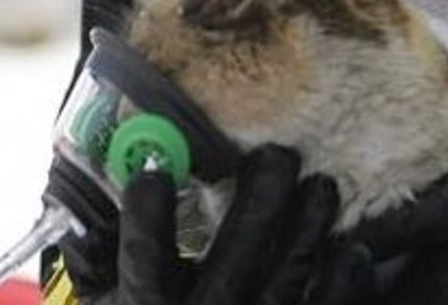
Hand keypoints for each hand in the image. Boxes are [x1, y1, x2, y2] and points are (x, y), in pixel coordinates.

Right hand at [111, 145, 371, 304]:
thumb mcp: (104, 304)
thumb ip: (99, 258)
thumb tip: (96, 192)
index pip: (143, 266)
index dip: (148, 222)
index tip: (156, 174)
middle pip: (232, 267)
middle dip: (259, 209)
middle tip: (278, 158)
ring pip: (284, 286)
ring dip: (307, 233)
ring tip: (323, 186)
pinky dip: (339, 286)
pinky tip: (351, 250)